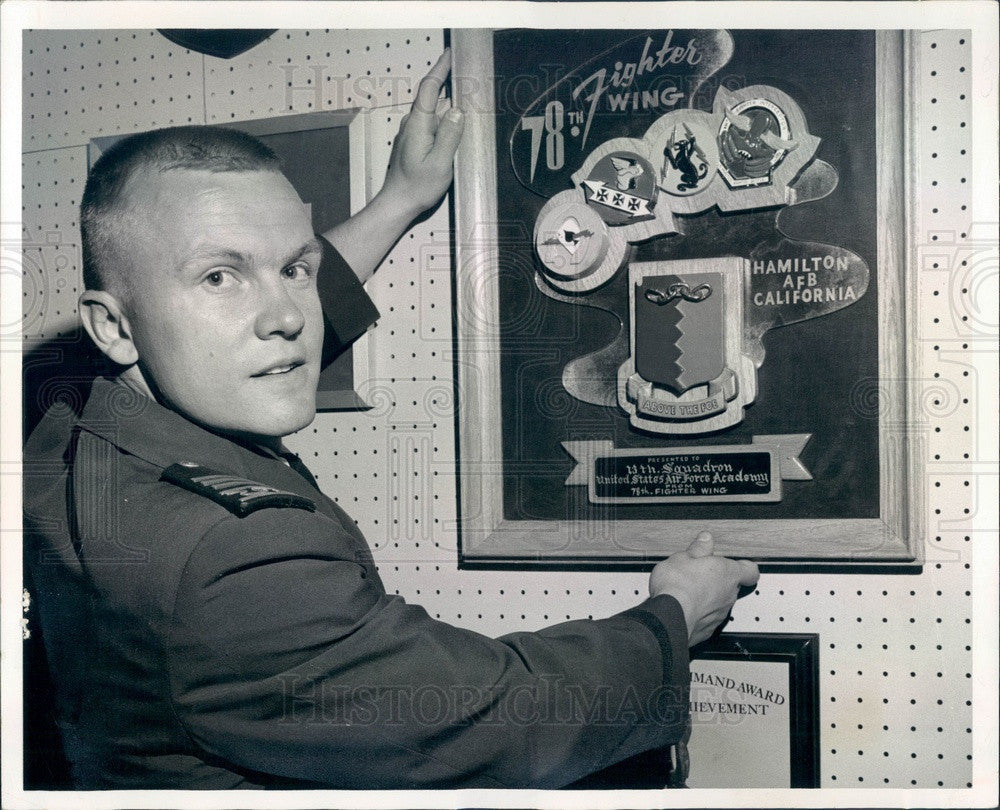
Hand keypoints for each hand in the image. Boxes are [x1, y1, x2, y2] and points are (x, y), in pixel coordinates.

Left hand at [378, 49, 464, 220]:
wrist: (398, 203)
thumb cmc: (418, 187)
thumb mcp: (439, 164)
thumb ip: (449, 136)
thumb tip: (458, 110)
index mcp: (418, 124)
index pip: (429, 88)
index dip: (440, 68)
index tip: (451, 53)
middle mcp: (413, 124)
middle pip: (432, 96)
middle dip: (450, 82)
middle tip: (470, 75)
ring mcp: (413, 133)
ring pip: (433, 111)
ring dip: (449, 103)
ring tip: (469, 99)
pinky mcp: (415, 142)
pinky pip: (432, 123)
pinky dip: (445, 118)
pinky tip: (457, 124)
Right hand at [648, 532, 758, 646]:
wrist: (668, 617)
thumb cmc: (677, 585)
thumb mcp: (683, 557)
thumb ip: (698, 549)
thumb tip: (706, 539)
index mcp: (727, 573)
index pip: (750, 571)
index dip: (744, 567)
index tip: (738, 564)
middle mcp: (729, 595)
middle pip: (731, 585)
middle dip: (717, 580)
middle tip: (700, 572)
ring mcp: (719, 614)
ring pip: (719, 602)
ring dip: (707, 597)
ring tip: (687, 590)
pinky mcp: (707, 629)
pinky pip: (706, 617)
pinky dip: (698, 612)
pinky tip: (683, 607)